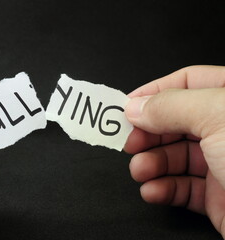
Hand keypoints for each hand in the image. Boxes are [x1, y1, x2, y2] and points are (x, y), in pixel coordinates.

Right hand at [124, 65, 224, 236]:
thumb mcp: (219, 117)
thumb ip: (171, 107)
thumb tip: (136, 107)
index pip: (186, 84)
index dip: (154, 93)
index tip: (127, 106)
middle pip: (175, 122)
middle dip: (148, 133)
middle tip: (129, 142)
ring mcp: (224, 163)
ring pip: (174, 157)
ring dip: (150, 164)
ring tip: (139, 170)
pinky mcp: (219, 196)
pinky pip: (182, 188)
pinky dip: (162, 189)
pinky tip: (153, 190)